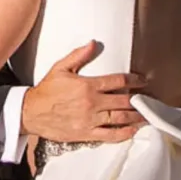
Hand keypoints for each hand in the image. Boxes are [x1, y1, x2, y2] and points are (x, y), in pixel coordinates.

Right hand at [22, 43, 146, 145]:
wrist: (31, 112)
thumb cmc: (46, 90)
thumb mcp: (60, 68)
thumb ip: (79, 56)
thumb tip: (93, 44)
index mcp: (87, 85)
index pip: (117, 81)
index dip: (133, 80)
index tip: (142, 81)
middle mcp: (92, 103)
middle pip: (123, 101)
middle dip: (139, 100)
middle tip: (150, 100)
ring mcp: (90, 120)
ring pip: (119, 118)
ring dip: (136, 117)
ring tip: (147, 116)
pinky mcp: (86, 134)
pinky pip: (109, 135)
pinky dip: (123, 133)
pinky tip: (132, 130)